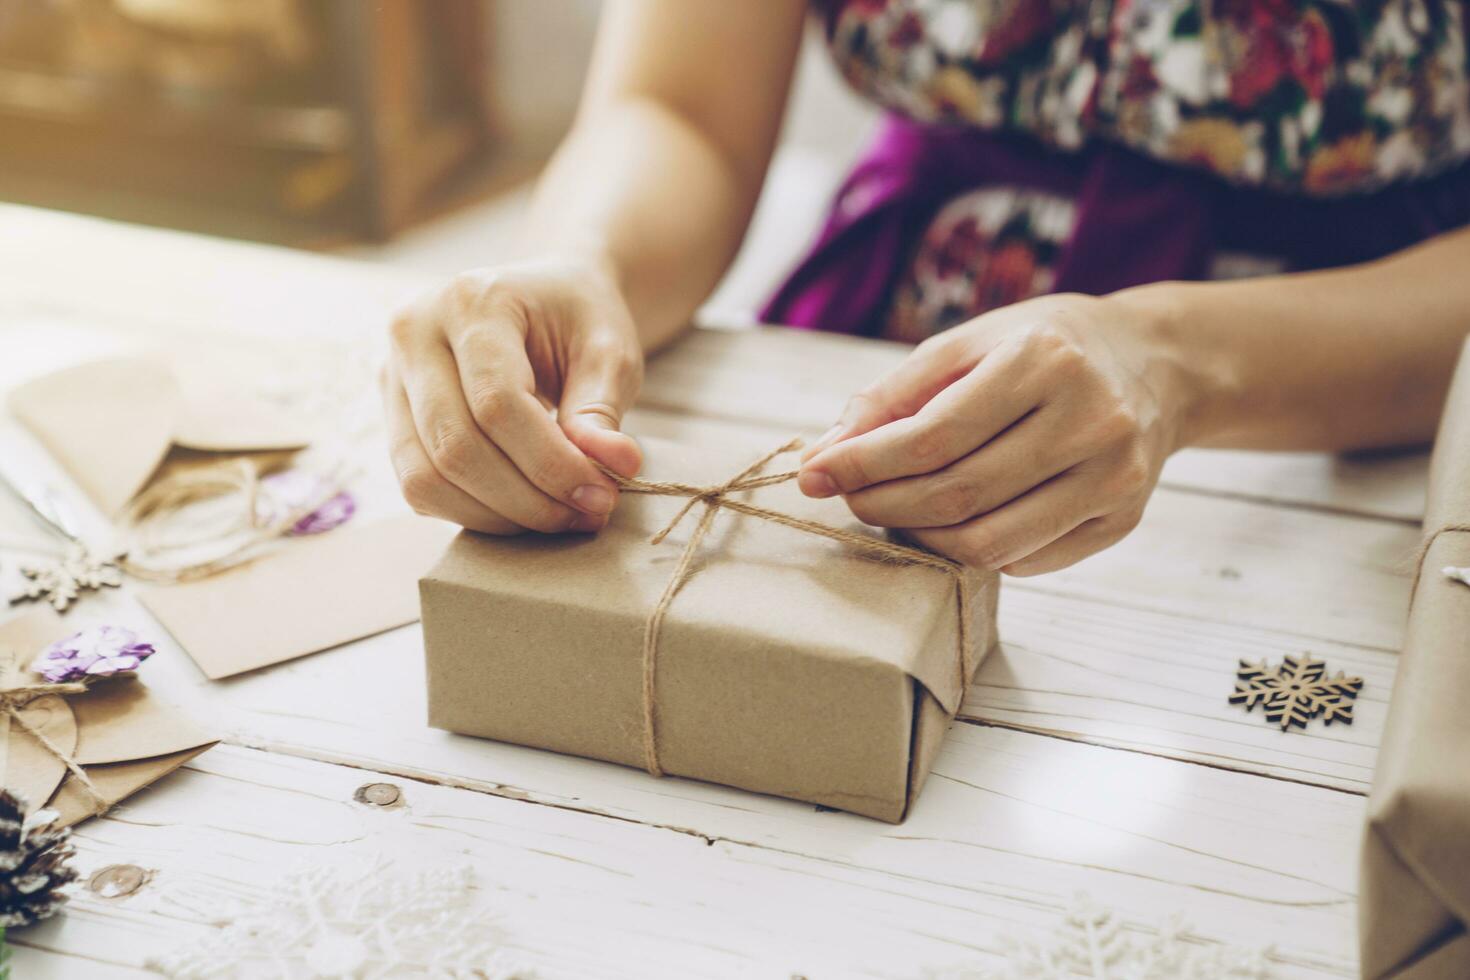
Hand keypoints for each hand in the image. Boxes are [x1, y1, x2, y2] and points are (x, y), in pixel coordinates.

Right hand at [381, 257, 643, 533]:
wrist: (544, 301)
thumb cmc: (578, 320)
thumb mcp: (608, 351)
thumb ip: (603, 410)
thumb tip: (616, 467)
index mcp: (471, 301)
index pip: (497, 403)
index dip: (550, 463)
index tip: (602, 494)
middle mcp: (414, 333)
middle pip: (455, 445)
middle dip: (527, 498)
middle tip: (587, 513)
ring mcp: (392, 375)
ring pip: (428, 477)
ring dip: (499, 516)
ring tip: (560, 515)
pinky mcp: (392, 416)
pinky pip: (420, 486)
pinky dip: (474, 513)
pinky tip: (524, 509)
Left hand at [797, 293, 1188, 574]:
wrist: (1156, 364)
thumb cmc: (1044, 348)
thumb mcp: (970, 343)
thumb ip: (896, 394)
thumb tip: (825, 453)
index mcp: (1045, 359)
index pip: (935, 434)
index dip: (864, 463)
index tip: (813, 475)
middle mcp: (1090, 420)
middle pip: (958, 494)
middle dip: (882, 504)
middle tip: (847, 499)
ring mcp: (1114, 477)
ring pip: (989, 542)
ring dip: (920, 538)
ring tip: (890, 513)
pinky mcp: (1123, 520)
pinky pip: (1024, 559)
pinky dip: (970, 550)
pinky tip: (951, 523)